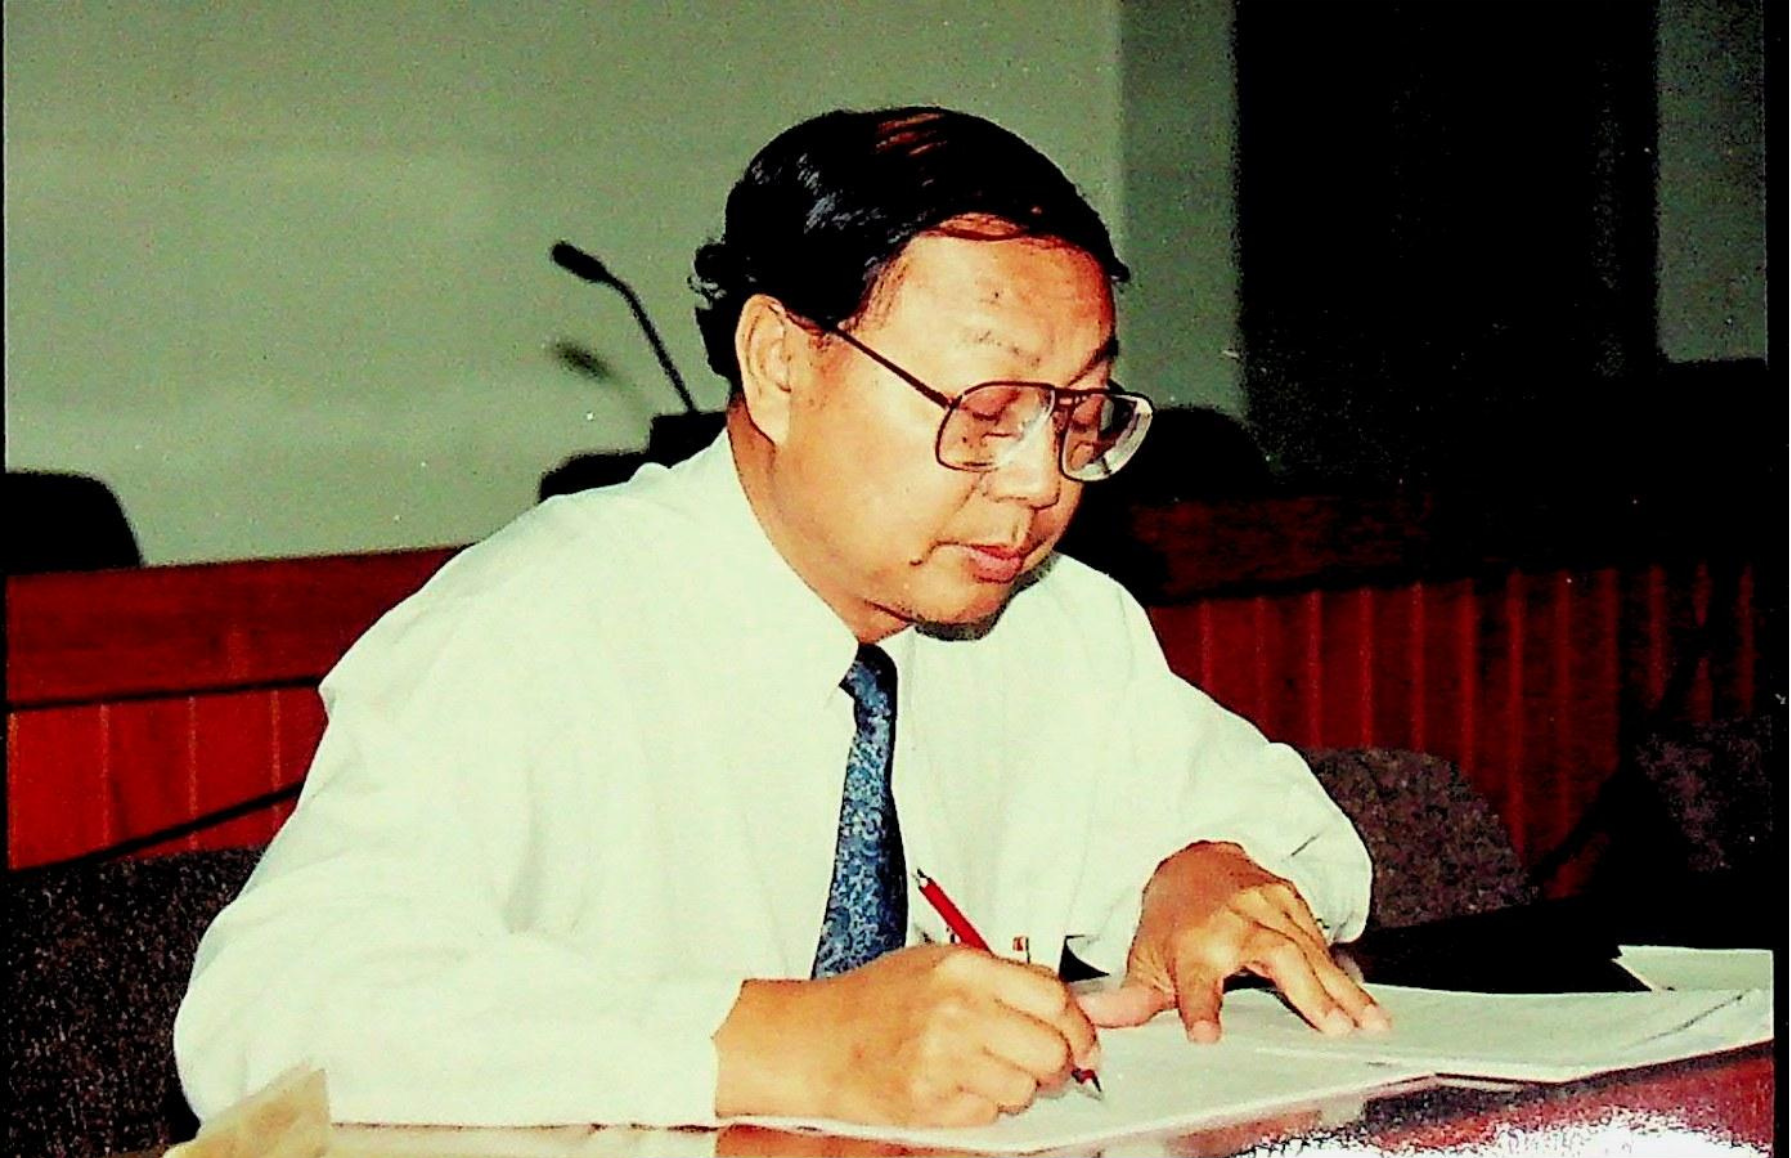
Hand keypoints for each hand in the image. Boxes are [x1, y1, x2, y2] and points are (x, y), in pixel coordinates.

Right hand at [714, 944, 1100, 1126]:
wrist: (817, 1040)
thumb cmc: (874, 1001)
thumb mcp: (938, 964)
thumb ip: (1002, 977)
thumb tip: (1063, 1004)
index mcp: (964, 969)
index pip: (1054, 998)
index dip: (1078, 1025)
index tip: (1081, 1038)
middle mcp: (958, 1011)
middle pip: (1050, 1048)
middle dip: (1058, 1062)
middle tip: (1049, 1064)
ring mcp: (944, 1059)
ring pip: (1025, 1088)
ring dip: (1019, 1088)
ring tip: (990, 1073)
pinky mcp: (932, 1101)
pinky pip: (991, 1114)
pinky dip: (985, 1107)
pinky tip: (961, 1087)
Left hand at [1077, 842, 1389, 1041]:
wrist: (1191, 858)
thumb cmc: (1170, 919)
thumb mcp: (1144, 958)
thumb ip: (1131, 1000)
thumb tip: (1094, 1023)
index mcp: (1192, 946)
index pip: (1194, 984)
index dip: (1198, 1009)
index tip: (1206, 1036)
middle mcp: (1234, 924)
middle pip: (1275, 959)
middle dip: (1306, 993)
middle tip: (1334, 1027)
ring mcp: (1268, 908)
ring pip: (1311, 950)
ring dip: (1343, 989)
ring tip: (1369, 1022)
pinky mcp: (1292, 901)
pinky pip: (1322, 939)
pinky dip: (1346, 970)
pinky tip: (1367, 1000)